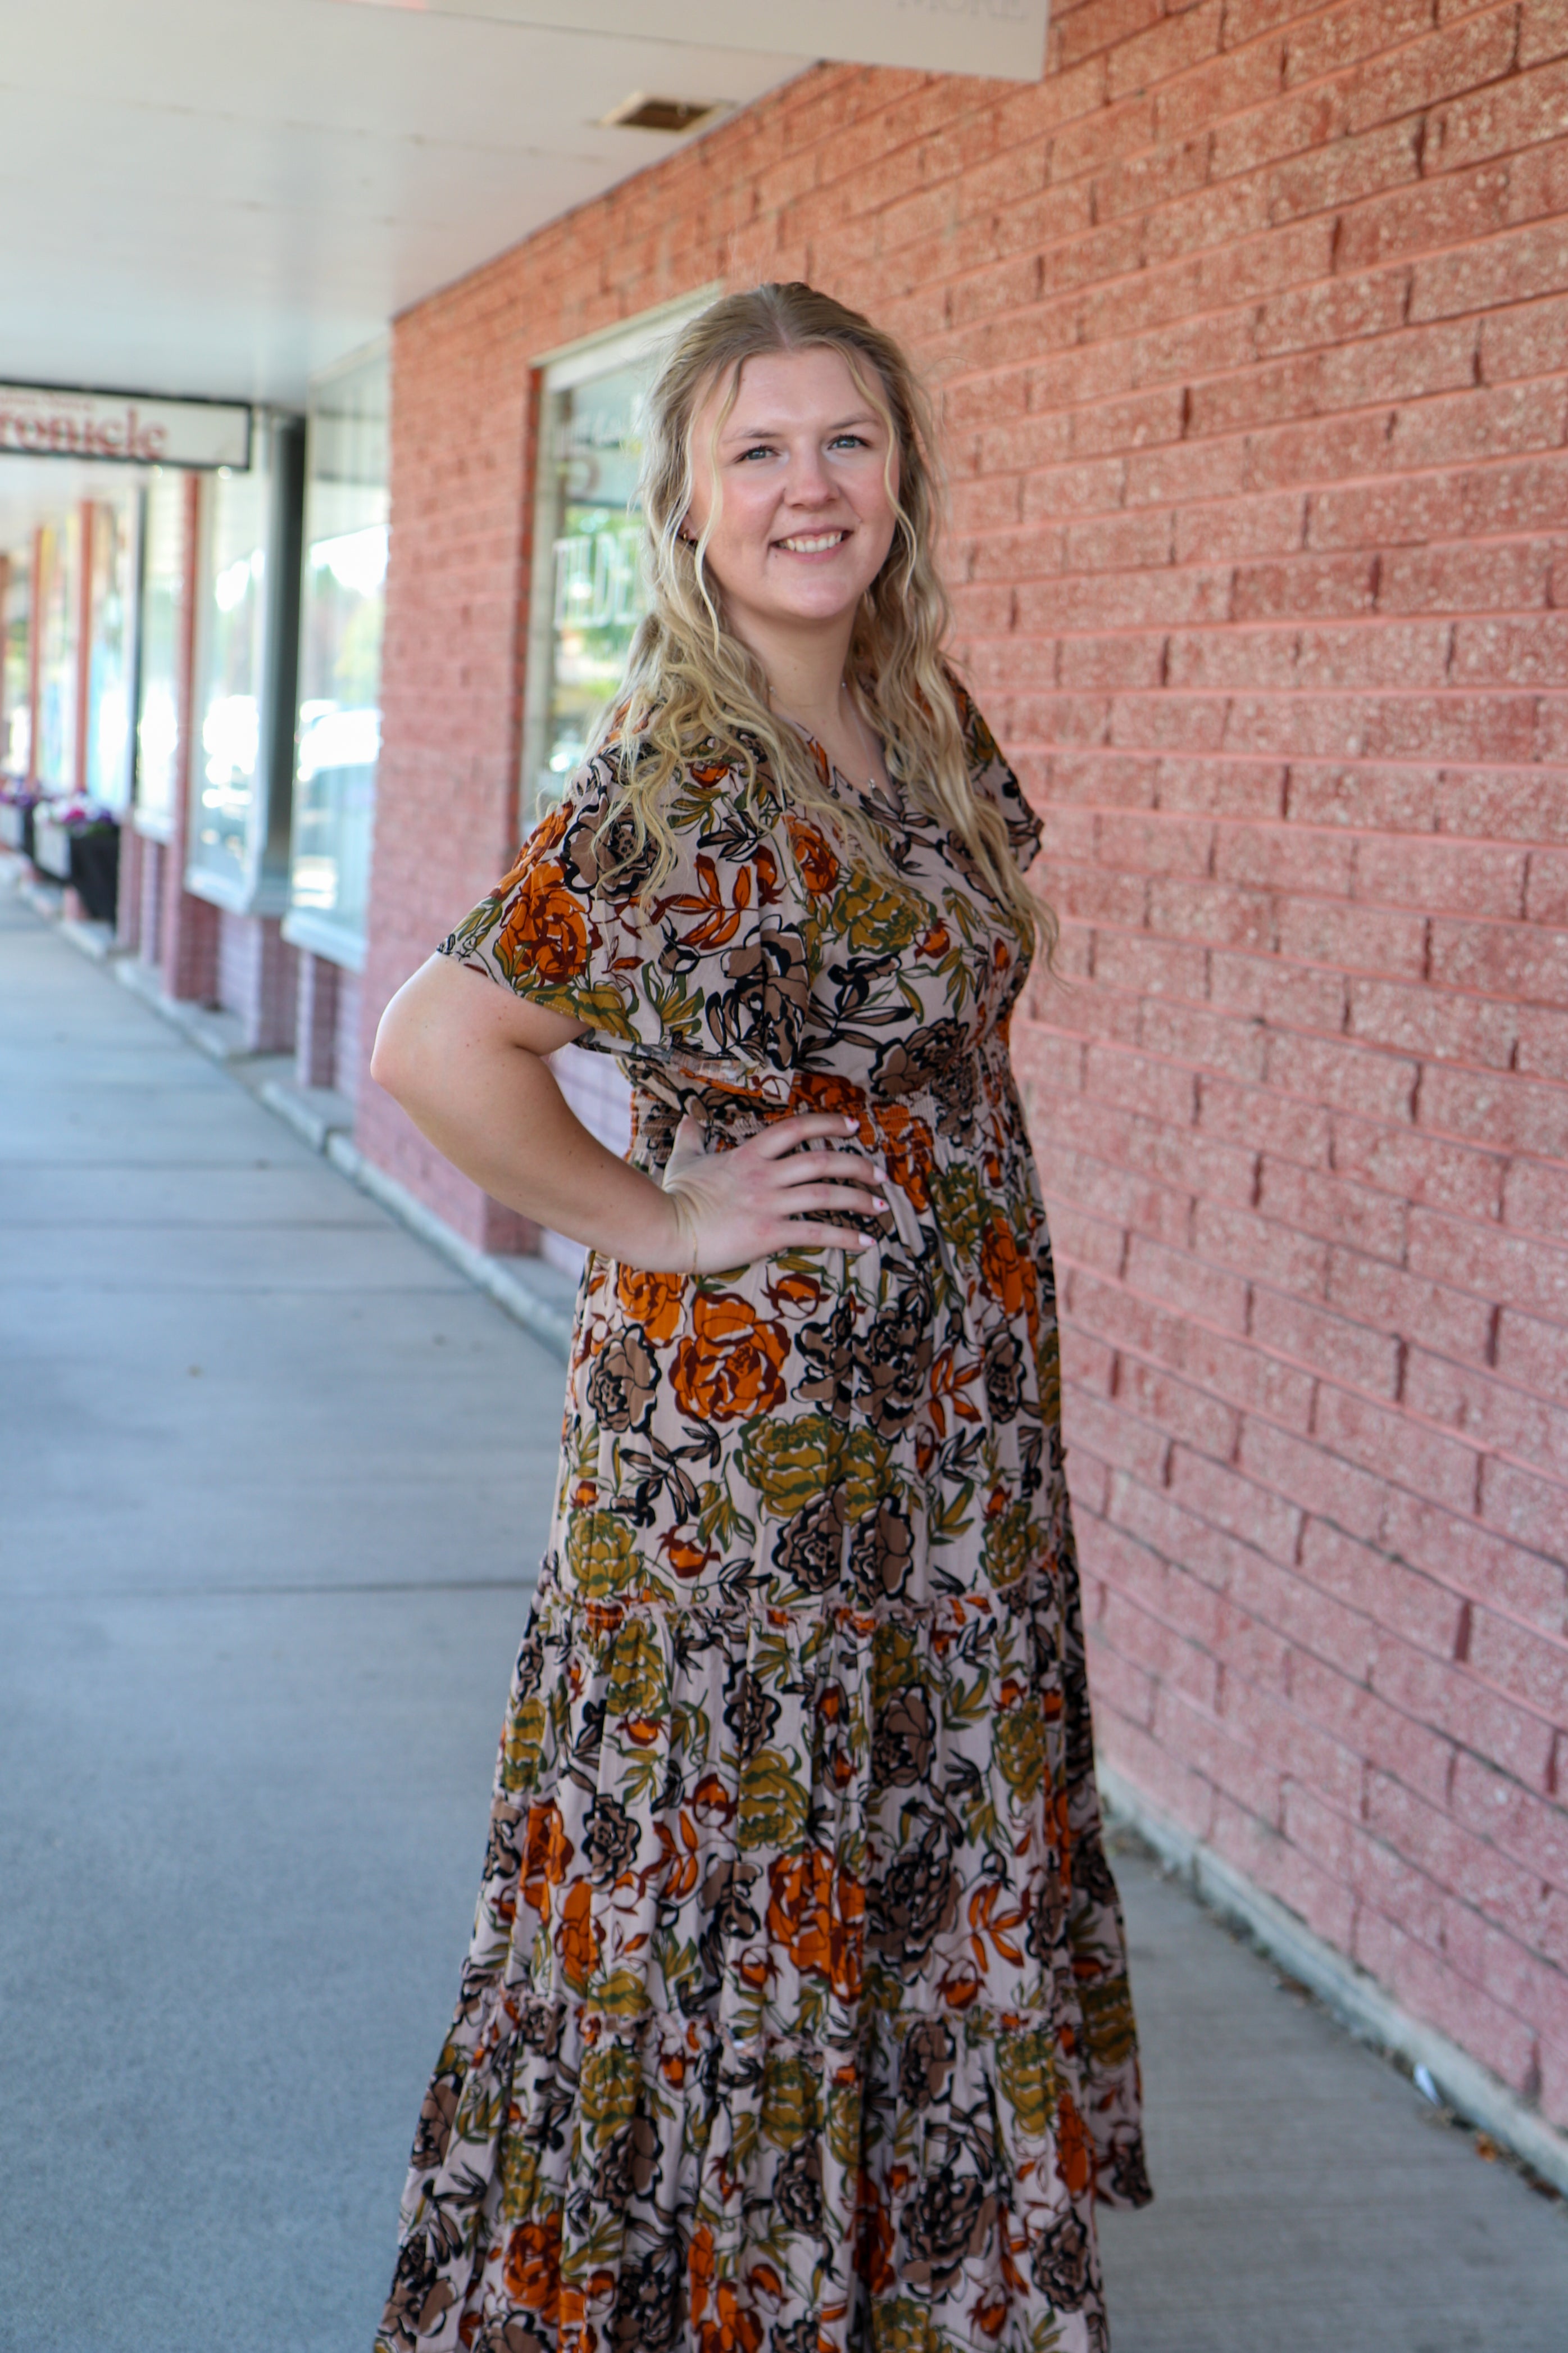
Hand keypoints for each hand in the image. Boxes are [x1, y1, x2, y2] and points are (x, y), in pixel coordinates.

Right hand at [659, 1112, 886, 1273]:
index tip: (853, 1127)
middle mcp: (764, 1175)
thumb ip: (692, 1137)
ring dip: (859, 1200)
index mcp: (749, 1155)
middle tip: (880, 1174)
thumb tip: (688, 1117)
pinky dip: (845, 1237)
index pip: (797, 1129)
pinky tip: (866, 1242)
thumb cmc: (672, 1196)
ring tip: (882, 1207)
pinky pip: (816, 1233)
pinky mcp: (768, 1234)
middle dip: (857, 1165)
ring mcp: (768, 1204)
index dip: (829, 1124)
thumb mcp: (683, 1159)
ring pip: (826, 1195)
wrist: (662, 1227)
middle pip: (822, 1161)